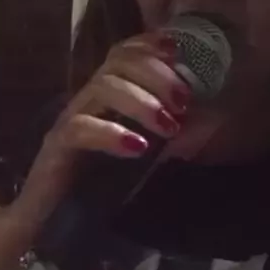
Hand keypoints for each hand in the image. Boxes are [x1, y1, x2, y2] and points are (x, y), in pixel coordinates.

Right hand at [17, 32, 191, 223]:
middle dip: (156, 74)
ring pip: (101, 87)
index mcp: (109, 95)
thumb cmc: (106, 185)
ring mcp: (70, 119)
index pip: (123, 53)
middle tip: (184, 101)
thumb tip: (211, 118)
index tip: (178, 51)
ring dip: (141, 101)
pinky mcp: (58, 146)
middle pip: (116, 62)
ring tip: (168, 126)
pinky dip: (111, 132)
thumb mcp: (155, 153)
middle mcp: (89, 99)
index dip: (148, 45)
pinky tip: (137, 146)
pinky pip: (80, 127)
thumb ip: (179, 132)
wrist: (57, 224)